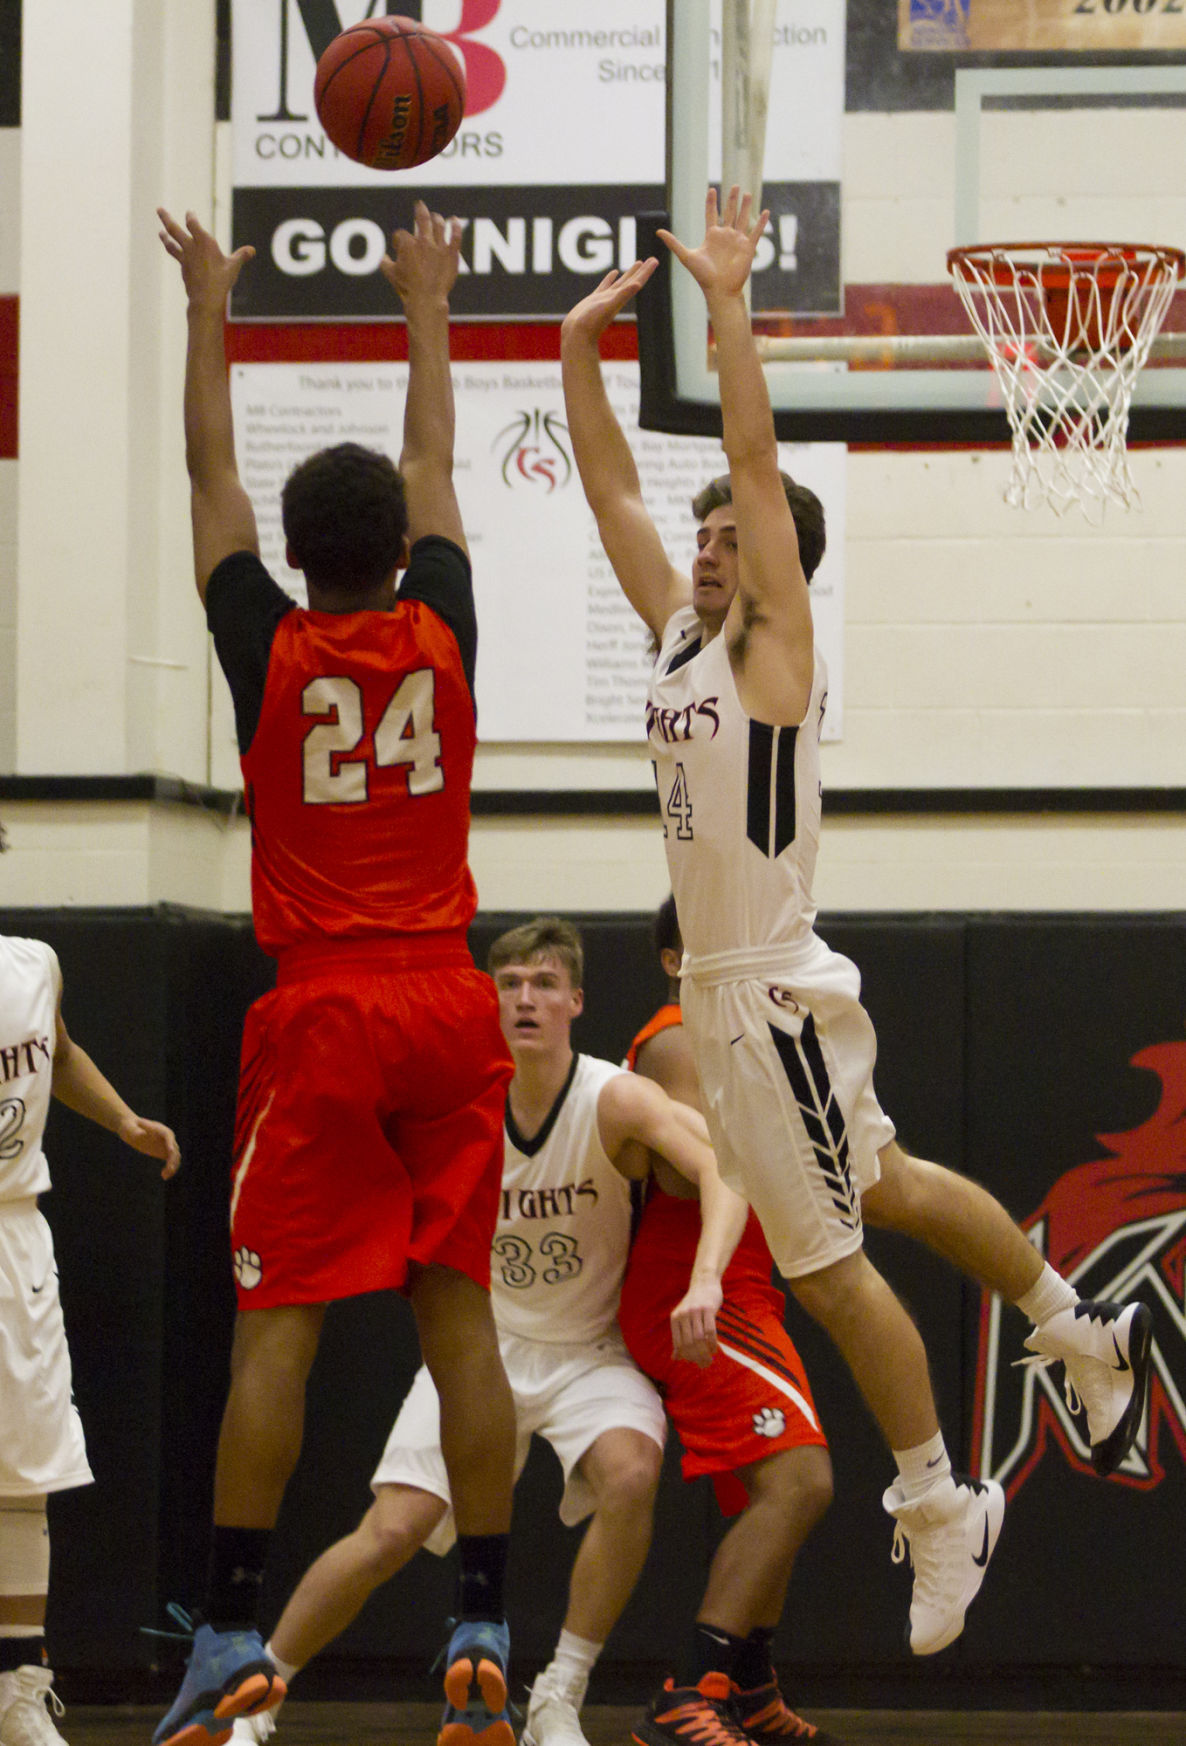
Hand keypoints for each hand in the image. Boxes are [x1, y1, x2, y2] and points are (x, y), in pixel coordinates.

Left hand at [118, 1114, 180, 1179]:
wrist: (130, 1128)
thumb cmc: (129, 1126)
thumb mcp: (129, 1128)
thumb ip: (135, 1131)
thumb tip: (140, 1134)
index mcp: (160, 1129)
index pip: (168, 1136)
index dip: (170, 1143)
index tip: (170, 1151)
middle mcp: (167, 1137)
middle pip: (174, 1148)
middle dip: (173, 1159)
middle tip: (168, 1169)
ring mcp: (166, 1145)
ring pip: (175, 1157)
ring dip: (173, 1166)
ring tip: (165, 1176)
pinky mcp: (164, 1152)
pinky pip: (170, 1161)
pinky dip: (169, 1169)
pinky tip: (163, 1176)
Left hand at [157, 209, 254, 312]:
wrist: (206, 298)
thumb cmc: (221, 281)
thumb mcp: (233, 267)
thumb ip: (241, 256)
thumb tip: (252, 250)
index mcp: (204, 242)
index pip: (192, 223)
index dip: (190, 217)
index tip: (189, 213)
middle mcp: (191, 247)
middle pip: (174, 229)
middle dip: (166, 218)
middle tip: (158, 209)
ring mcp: (185, 258)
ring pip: (171, 243)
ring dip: (165, 236)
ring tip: (160, 232)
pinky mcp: (183, 268)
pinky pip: (176, 256)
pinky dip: (174, 251)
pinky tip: (175, 252)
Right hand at [381, 200, 461, 307]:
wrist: (427, 300)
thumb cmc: (408, 289)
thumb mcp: (391, 275)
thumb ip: (385, 262)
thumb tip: (383, 257)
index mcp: (407, 245)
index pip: (401, 234)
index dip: (398, 240)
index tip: (399, 248)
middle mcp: (423, 241)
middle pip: (422, 219)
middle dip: (420, 210)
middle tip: (420, 205)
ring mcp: (438, 247)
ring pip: (439, 224)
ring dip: (436, 218)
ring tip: (435, 216)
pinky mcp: (451, 254)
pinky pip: (456, 235)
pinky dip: (456, 226)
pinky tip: (454, 220)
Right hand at [560, 259, 658, 345]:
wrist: (577, 335)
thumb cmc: (592, 323)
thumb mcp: (609, 307)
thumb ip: (623, 295)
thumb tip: (637, 285)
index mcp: (621, 299)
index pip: (636, 282)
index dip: (646, 272)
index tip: (655, 260)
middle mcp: (616, 298)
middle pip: (632, 280)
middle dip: (642, 270)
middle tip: (653, 259)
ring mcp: (606, 298)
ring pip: (621, 282)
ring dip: (630, 273)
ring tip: (638, 263)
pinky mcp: (595, 299)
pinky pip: (606, 285)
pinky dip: (610, 278)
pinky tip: (614, 272)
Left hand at [656, 185, 767, 303]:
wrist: (719, 290)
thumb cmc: (703, 276)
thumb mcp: (686, 256)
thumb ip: (674, 243)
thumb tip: (658, 232)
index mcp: (712, 236)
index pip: (711, 214)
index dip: (711, 202)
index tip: (712, 189)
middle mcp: (725, 236)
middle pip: (729, 213)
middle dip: (731, 199)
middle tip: (734, 186)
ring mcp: (737, 241)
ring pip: (742, 219)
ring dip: (745, 206)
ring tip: (747, 193)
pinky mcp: (748, 247)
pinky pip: (756, 232)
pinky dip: (761, 222)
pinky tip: (766, 211)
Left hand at [670, 1276, 722, 1368]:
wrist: (704, 1283)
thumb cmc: (694, 1304)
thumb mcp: (683, 1319)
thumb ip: (679, 1338)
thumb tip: (675, 1359)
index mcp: (675, 1318)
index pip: (679, 1343)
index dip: (687, 1355)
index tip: (695, 1363)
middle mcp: (683, 1315)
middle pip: (689, 1343)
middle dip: (697, 1357)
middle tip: (705, 1365)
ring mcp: (695, 1311)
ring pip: (699, 1338)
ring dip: (705, 1353)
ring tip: (710, 1360)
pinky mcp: (708, 1309)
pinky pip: (710, 1331)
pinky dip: (712, 1343)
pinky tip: (715, 1350)